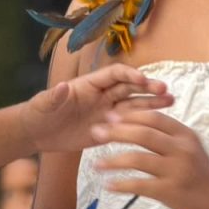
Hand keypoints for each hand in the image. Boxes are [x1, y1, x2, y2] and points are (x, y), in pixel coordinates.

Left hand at [22, 64, 172, 152]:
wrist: (37, 133)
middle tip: (165, 90)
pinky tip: (159, 124)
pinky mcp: (107, 130)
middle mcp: (101, 95)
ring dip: (152, 103)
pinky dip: (143, 123)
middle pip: (129, 88)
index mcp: (89, 84)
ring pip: (133, 106)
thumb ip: (54, 96)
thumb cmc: (39, 113)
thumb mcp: (44, 104)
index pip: (114, 75)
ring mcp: (106, 112)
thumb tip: (62, 86)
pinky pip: (128, 125)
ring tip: (171, 102)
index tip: (142, 80)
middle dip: (147, 88)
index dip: (128, 76)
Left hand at [93, 109, 208, 208]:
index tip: (109, 115)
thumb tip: (137, 125)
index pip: (153, 117)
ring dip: (113, 160)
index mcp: (185, 135)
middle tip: (95, 132)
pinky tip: (108, 186)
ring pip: (138, 159)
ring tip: (96, 164)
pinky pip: (140, 186)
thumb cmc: (203, 177)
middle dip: (115, 131)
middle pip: (143, 133)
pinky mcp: (172, 192)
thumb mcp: (190, 150)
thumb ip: (168, 138)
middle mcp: (182, 149)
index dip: (129, 115)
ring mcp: (177, 170)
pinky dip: (122, 185)